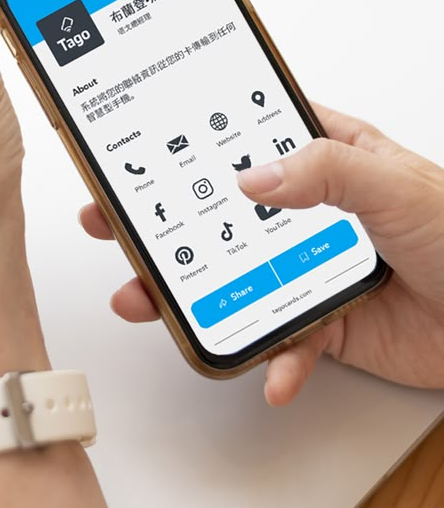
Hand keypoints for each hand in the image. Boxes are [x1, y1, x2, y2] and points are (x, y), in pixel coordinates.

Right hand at [79, 106, 443, 405]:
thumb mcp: (395, 185)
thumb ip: (327, 171)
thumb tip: (255, 176)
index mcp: (329, 155)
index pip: (249, 136)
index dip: (195, 138)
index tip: (139, 143)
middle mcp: (312, 210)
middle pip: (223, 211)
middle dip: (165, 219)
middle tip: (111, 221)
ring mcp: (312, 267)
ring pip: (236, 277)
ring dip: (191, 293)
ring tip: (147, 300)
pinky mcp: (326, 325)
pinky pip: (284, 341)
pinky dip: (273, 360)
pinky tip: (271, 371)